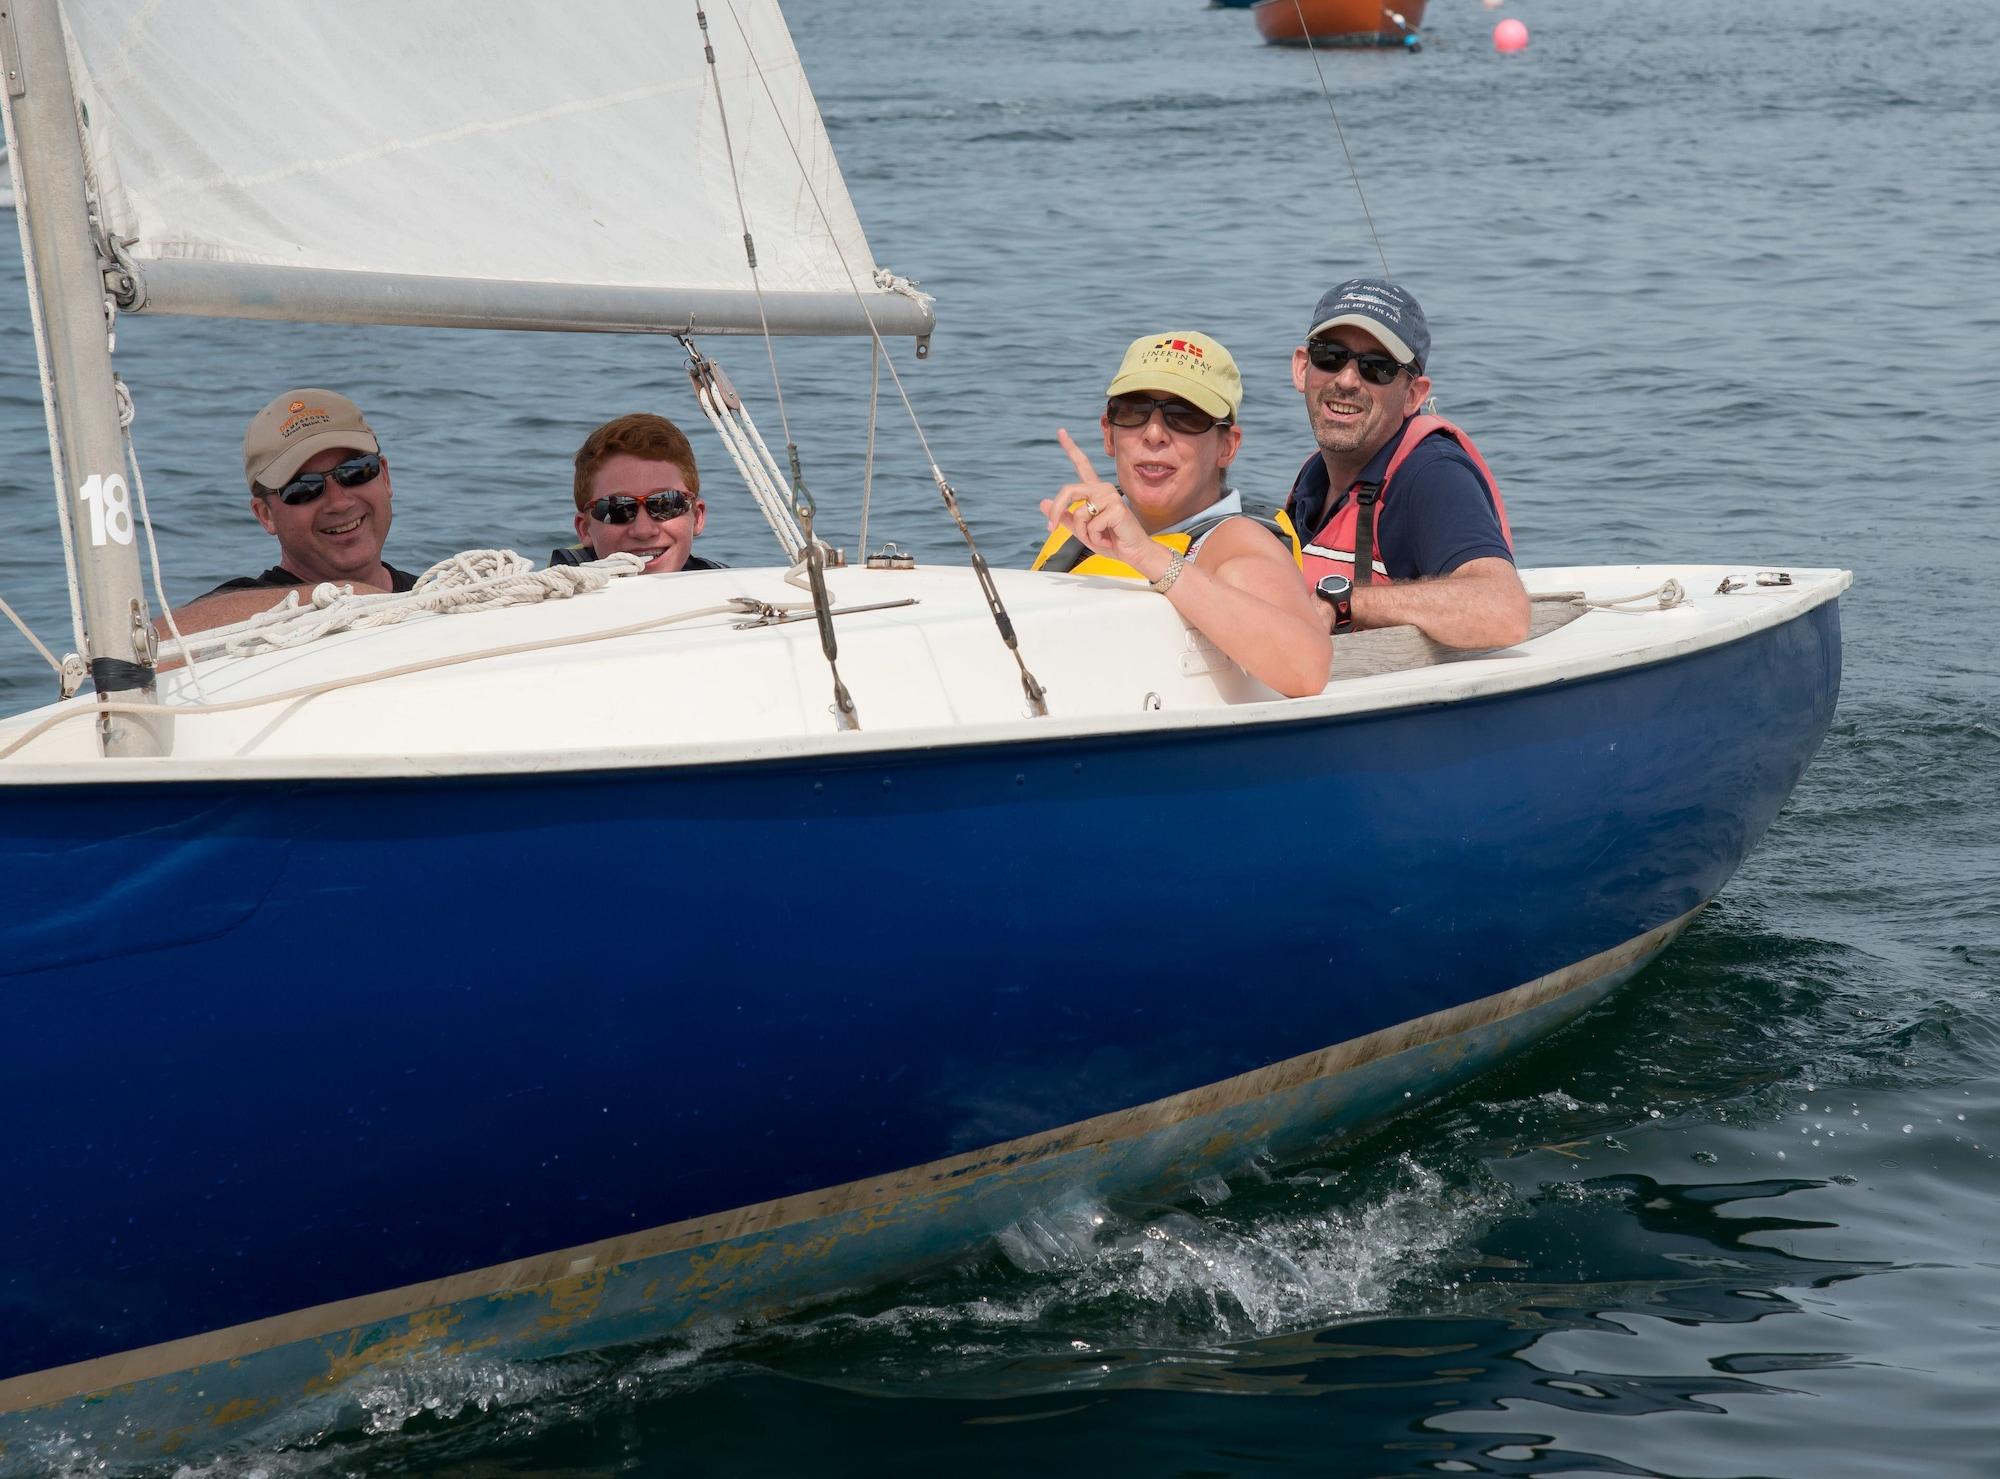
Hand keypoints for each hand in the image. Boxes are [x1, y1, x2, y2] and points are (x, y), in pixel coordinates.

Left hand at [1037, 429, 1161, 573]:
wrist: (1134, 553)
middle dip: (1056, 510)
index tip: (1061, 431)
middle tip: (1049, 528)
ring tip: (1100, 537)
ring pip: (1078, 514)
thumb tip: (1041, 503)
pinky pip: (1091, 525)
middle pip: (1068, 491)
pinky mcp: (1117, 508)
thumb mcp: (1082, 530)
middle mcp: (1102, 489)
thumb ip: (1063, 517)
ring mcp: (1111, 496)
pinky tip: (1109, 537)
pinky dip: (1095, 538)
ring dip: (1084, 533)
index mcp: (1095, 491)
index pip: (1082, 464)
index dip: (1071, 448)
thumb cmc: (1111, 540)